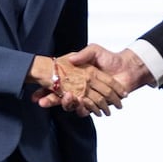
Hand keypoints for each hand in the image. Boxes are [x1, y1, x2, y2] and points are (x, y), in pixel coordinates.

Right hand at [34, 45, 152, 115]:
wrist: (127, 68)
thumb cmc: (109, 58)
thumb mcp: (94, 50)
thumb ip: (82, 54)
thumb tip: (71, 59)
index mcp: (76, 76)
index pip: (57, 84)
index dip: (45, 89)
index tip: (35, 92)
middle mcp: (79, 88)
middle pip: (60, 97)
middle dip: (48, 100)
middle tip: (40, 101)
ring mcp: (87, 97)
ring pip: (72, 105)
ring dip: (66, 104)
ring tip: (66, 98)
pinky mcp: (97, 105)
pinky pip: (87, 110)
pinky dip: (84, 108)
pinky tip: (81, 103)